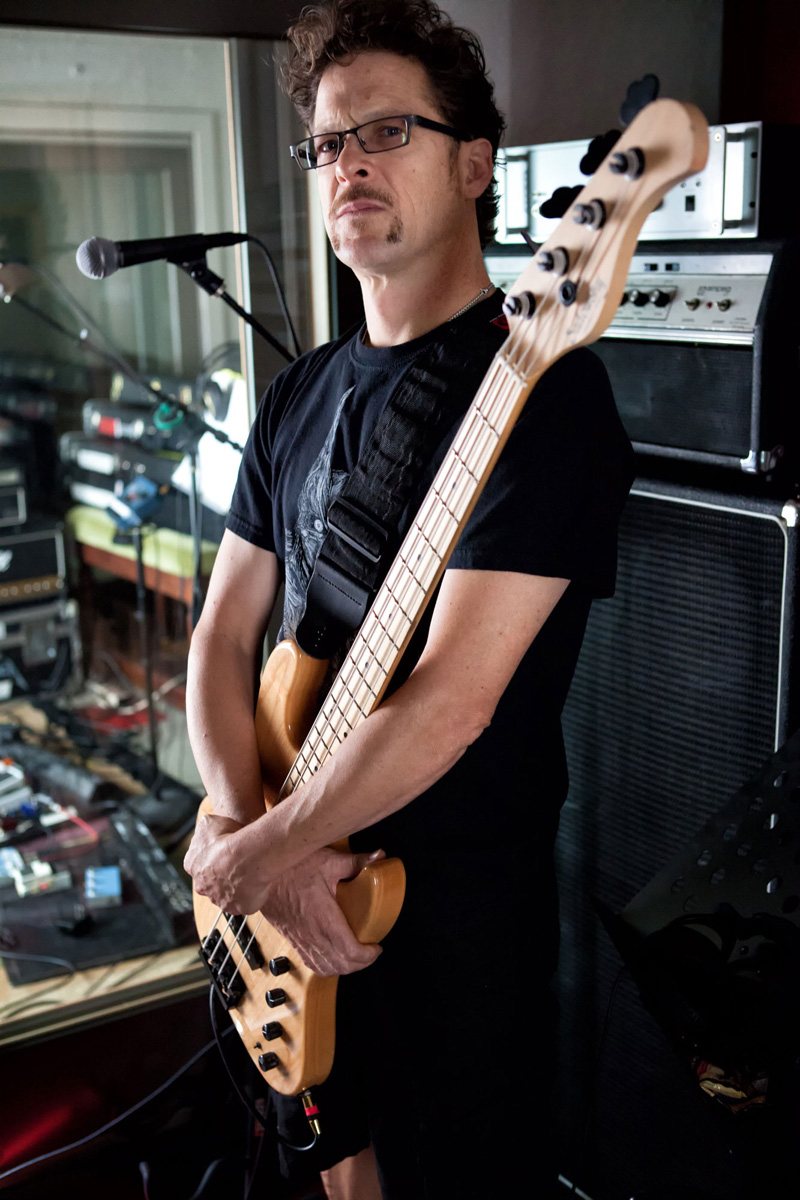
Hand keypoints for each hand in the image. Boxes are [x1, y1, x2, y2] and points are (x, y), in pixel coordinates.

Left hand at [183, 812, 245, 910]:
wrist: (246, 858)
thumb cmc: (229, 840)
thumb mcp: (209, 823)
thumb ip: (205, 829)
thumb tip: (206, 829)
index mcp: (192, 865)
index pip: (199, 864)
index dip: (214, 857)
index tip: (225, 851)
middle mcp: (202, 885)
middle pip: (211, 881)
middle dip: (222, 874)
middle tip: (238, 862)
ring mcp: (219, 899)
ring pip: (226, 893)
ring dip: (236, 885)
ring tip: (251, 871)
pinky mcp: (237, 908)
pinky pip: (243, 902)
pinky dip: (250, 894)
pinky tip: (257, 882)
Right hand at [260, 847, 385, 976]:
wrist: (259, 875)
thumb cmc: (291, 868)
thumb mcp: (328, 861)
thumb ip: (356, 861)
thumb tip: (379, 856)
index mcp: (324, 919)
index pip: (350, 951)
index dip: (368, 955)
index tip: (377, 947)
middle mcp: (312, 935)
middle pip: (341, 966)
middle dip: (360, 964)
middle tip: (370, 952)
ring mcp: (301, 941)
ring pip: (325, 969)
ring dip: (343, 968)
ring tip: (355, 957)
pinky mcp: (292, 940)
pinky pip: (310, 964)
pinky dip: (325, 967)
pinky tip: (332, 958)